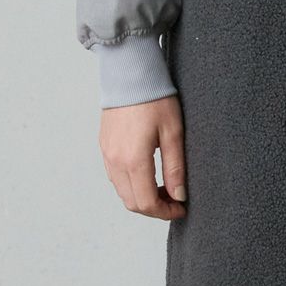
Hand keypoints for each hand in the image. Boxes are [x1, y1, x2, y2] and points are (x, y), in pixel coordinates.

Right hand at [99, 95, 187, 220]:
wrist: (130, 73)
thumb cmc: (155, 99)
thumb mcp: (173, 132)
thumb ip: (175, 167)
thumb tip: (179, 195)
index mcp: (134, 160)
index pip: (147, 203)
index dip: (165, 212)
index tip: (181, 208)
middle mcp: (115, 162)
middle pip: (132, 203)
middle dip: (154, 208)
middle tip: (175, 200)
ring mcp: (106, 154)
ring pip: (122, 192)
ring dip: (142, 197)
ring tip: (164, 187)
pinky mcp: (104, 146)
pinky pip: (115, 177)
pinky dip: (131, 184)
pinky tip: (148, 174)